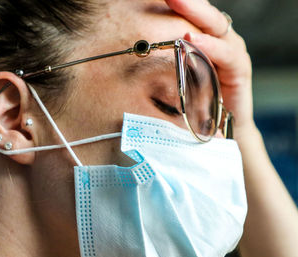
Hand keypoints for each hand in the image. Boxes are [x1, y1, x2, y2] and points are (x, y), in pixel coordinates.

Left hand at [165, 0, 254, 139]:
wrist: (219, 129)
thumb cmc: (193, 101)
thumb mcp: (175, 77)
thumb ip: (162, 62)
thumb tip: (132, 52)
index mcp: (203, 39)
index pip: (189, 14)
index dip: (177, 3)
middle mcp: (218, 40)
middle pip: (203, 13)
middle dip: (184, 0)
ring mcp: (231, 52)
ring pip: (215, 26)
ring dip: (195, 14)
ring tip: (176, 1)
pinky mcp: (239, 70)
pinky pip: (226, 54)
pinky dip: (210, 46)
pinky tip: (192, 39)